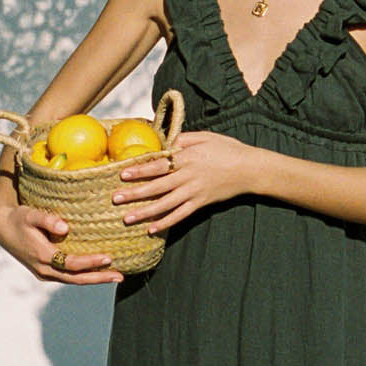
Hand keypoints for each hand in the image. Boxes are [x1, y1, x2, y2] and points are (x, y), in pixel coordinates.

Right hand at [0, 201, 122, 283]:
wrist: (3, 229)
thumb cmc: (20, 218)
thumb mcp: (31, 215)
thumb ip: (47, 220)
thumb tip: (64, 227)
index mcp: (42, 256)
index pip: (72, 264)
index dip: (91, 263)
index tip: (108, 258)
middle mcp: (44, 269)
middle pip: (76, 278)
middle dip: (99, 278)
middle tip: (120, 277)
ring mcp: (45, 274)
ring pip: (74, 280)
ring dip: (94, 279)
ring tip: (115, 276)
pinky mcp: (47, 273)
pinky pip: (69, 277)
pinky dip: (85, 276)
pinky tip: (99, 273)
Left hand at [112, 131, 257, 232]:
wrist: (250, 169)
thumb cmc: (227, 149)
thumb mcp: (205, 137)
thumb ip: (183, 139)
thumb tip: (165, 142)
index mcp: (187, 158)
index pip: (158, 165)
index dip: (140, 171)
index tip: (122, 174)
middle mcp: (188, 176)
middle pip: (157, 187)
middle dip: (135, 194)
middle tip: (115, 199)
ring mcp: (194, 192)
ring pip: (165, 204)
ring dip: (145, 212)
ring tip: (127, 218)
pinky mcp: (201, 203)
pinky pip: (180, 215)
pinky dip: (166, 222)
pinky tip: (151, 228)